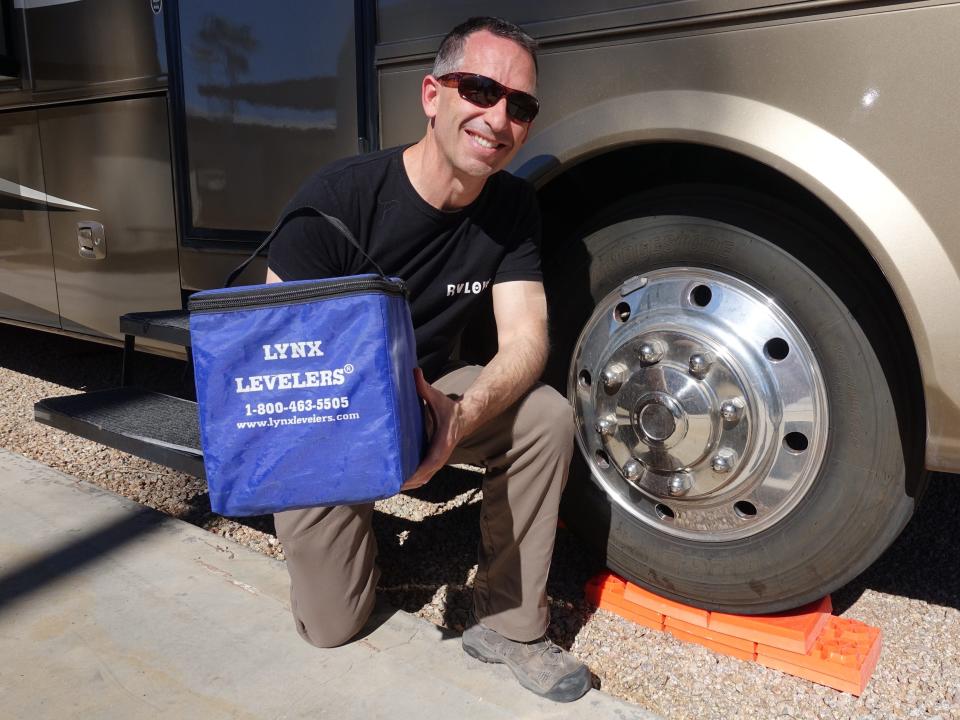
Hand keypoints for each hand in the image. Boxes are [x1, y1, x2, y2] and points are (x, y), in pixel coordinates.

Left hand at [401, 368, 464, 490]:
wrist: (465, 417)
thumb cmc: (448, 408)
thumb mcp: (436, 397)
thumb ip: (423, 386)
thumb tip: (414, 371)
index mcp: (442, 443)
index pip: (431, 462)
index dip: (418, 472)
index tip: (405, 478)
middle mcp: (440, 455)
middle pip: (425, 476)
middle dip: (408, 482)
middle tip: (389, 486)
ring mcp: (438, 459)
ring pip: (424, 478)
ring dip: (410, 484)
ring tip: (390, 487)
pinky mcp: (434, 460)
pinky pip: (424, 475)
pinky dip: (413, 481)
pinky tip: (399, 482)